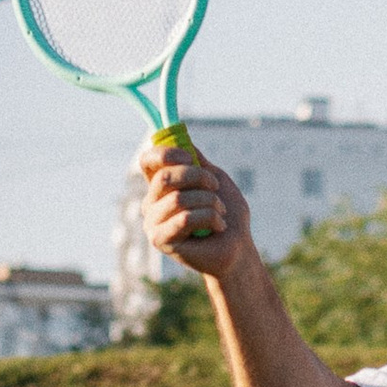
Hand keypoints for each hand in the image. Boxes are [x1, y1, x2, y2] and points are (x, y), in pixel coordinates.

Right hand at [137, 134, 251, 273]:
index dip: (167, 153)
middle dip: (197, 177)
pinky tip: (219, 226)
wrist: (238, 248)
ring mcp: (153, 223)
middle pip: (165, 176)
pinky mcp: (160, 241)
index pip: (148, 160)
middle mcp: (151, 203)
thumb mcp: (215, 180)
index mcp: (161, 186)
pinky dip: (210, 218)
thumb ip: (197, 161)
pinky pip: (184, 219)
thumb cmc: (227, 215)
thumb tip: (182, 137)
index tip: (190, 158)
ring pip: (178, 199)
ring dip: (209, 201)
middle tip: (215, 187)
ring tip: (221, 211)